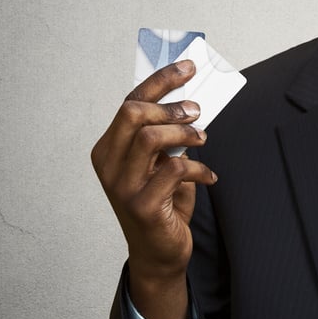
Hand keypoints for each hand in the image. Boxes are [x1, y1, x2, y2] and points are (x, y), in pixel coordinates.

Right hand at [90, 60, 217, 318]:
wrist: (158, 252)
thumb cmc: (161, 200)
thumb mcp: (159, 161)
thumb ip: (165, 133)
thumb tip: (190, 99)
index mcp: (109, 148)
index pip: (130, 102)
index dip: (161, 80)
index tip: (188, 66)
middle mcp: (109, 165)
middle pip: (133, 113)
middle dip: (170, 105)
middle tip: (197, 111)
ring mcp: (122, 186)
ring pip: (150, 137)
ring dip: (184, 133)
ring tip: (203, 140)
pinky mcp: (142, 206)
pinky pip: (175, 170)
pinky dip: (199, 168)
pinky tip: (208, 176)